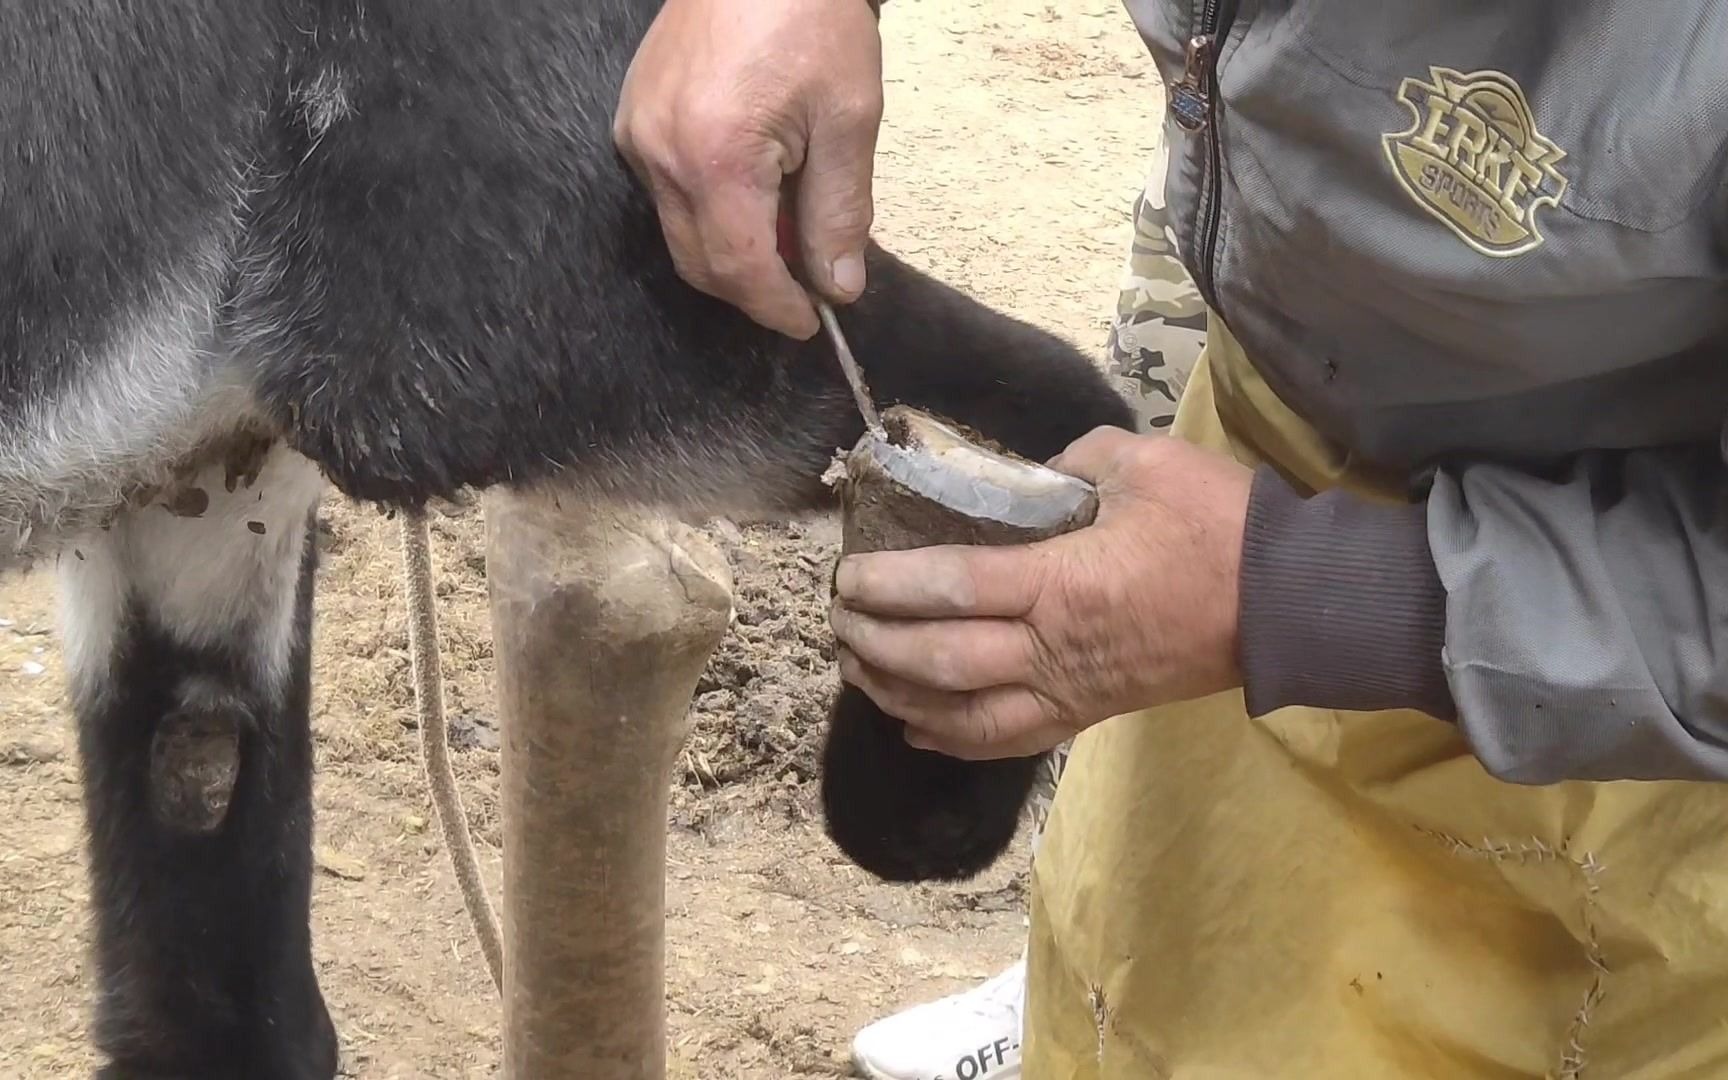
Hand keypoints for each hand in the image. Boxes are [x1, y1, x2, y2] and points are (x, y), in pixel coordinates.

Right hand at [613, 0, 884, 338]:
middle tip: (808, 281)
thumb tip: (838, 286)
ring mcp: (637, 135)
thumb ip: (839, 212)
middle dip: (755, 286)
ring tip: (788, 221)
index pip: (739, 270)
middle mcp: (660, 153)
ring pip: (680, 233)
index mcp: (714, 156)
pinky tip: (755, 188)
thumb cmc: (812, 19)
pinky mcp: (633, 120)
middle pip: (701, 263)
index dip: (776, 307)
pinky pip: (667, 194)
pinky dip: (711, 210)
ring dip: (734, 248)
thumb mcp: (847, 120)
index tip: (811, 322)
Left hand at [829, 427, 1252, 758]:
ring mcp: (1071, 691)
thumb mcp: (1144, 464)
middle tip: (837, 622)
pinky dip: (953, 738)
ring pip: (965, 715)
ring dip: (901, 696)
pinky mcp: (1091, 713)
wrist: (1290, 605)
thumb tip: (1029, 474)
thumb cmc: (1218, 529)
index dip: (890, 586)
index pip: (952, 588)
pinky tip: (917, 728)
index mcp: (1060, 584)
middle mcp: (1053, 650)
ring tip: (858, 669)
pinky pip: (1009, 739)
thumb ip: (1074, 460)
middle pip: (942, 662)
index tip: (846, 577)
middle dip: (877, 645)